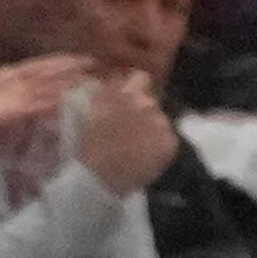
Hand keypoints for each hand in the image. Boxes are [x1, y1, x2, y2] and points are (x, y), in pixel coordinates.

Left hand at [0, 34, 94, 155]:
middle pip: (49, 77)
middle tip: (92, 66)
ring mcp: (17, 101)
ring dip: (65, 86)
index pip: (40, 66)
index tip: (78, 57)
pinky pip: (33, 107)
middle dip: (69, 71)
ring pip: (46, 90)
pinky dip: (47, 103)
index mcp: (11, 75)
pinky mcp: (12, 114)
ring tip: (86, 81)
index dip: (59, 61)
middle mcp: (19, 88)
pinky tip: (63, 99)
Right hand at [69, 66, 175, 194]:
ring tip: (137, 149)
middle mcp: (145, 102)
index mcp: (125, 93)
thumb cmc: (87, 148)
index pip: (141, 78)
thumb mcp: (88, 113)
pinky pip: (168, 140)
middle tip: (129, 131)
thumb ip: (103, 95)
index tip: (128, 102)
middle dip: (142, 113)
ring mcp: (160, 122)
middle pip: (150, 102)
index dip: (135, 89)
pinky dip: (160, 148)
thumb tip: (111, 83)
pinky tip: (146, 159)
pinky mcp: (169, 142)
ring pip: (160, 121)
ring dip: (152, 131)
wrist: (97, 180)